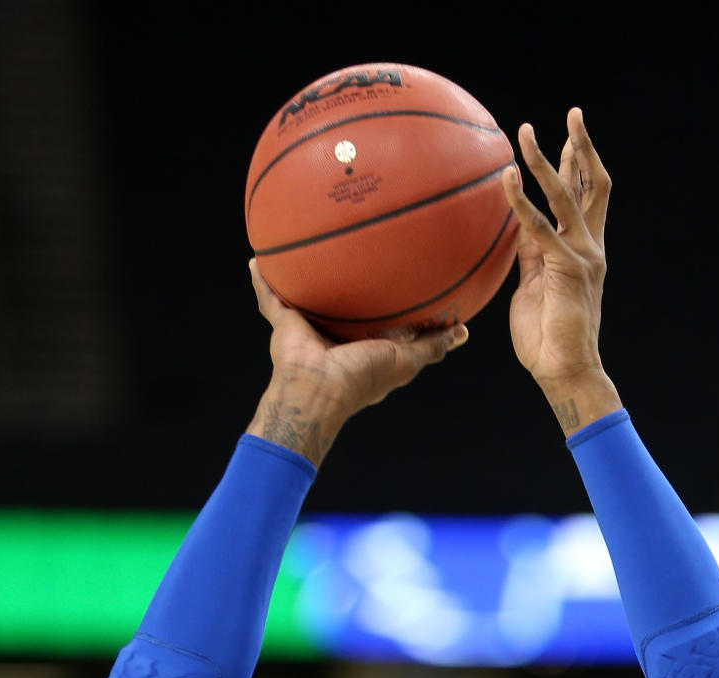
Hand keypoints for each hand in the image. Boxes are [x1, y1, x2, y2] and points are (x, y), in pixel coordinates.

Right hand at [246, 260, 468, 466]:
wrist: (319, 389)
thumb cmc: (363, 378)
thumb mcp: (407, 361)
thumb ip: (432, 346)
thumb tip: (462, 333)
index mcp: (362, 346)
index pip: (376, 320)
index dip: (386, 303)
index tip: (400, 277)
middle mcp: (335, 335)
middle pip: (341, 304)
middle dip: (346, 283)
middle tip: (356, 250)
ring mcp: (308, 328)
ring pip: (306, 296)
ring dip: (302, 277)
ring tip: (302, 248)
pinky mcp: (284, 323)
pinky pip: (270, 296)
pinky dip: (261, 281)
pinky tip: (256, 259)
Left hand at [501, 110, 621, 431]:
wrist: (563, 372)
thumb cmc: (546, 339)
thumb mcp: (533, 287)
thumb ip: (530, 256)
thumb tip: (518, 229)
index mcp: (584, 252)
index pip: (586, 199)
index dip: (580, 166)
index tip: (570, 137)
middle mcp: (590, 247)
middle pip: (592, 186)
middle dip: (582, 147)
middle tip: (573, 112)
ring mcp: (583, 256)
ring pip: (568, 195)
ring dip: (546, 161)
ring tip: (527, 132)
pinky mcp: (568, 268)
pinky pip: (541, 227)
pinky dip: (522, 202)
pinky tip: (508, 179)